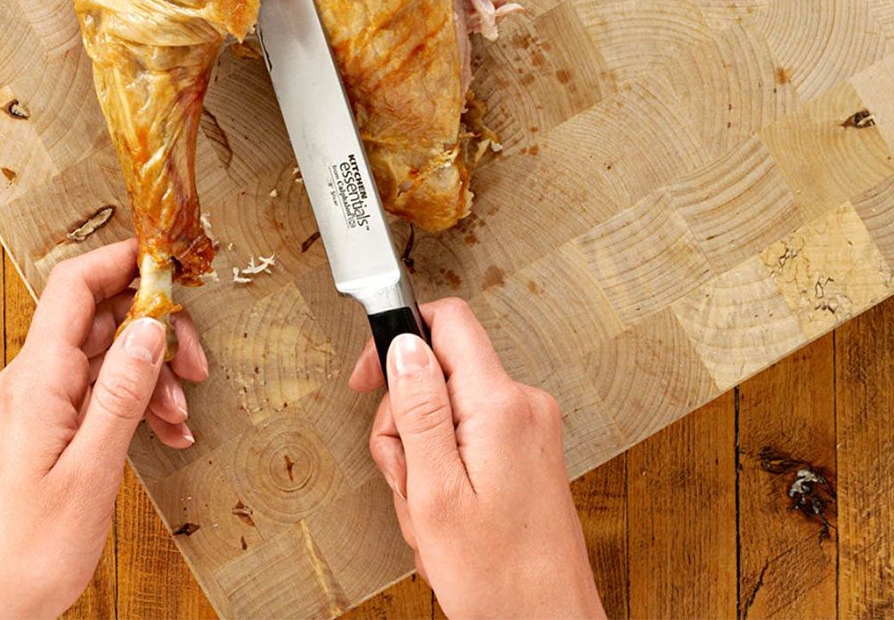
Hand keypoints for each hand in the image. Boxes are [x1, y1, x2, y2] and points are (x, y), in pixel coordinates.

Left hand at [0, 238, 208, 619]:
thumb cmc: (30, 551)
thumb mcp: (92, 469)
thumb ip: (122, 392)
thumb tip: (150, 326)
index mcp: (35, 378)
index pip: (74, 285)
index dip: (120, 260)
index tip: (167, 261)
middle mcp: (31, 380)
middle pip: (101, 318)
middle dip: (154, 330)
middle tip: (193, 363)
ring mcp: (38, 402)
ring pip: (105, 356)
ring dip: (150, 375)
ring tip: (178, 416)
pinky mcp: (46, 426)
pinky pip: (96, 392)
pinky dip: (134, 403)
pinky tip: (163, 432)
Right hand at [350, 298, 603, 619]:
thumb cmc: (500, 579)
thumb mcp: (436, 493)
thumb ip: (418, 409)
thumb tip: (405, 343)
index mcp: (500, 405)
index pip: (448, 320)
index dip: (399, 336)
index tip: (371, 376)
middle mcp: (523, 406)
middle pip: (438, 373)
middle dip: (405, 424)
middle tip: (407, 478)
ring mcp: (528, 429)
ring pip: (446, 411)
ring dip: (423, 460)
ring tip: (430, 511)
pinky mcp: (526, 451)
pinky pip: (467, 438)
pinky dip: (445, 472)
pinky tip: (448, 515)